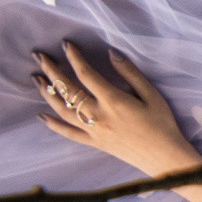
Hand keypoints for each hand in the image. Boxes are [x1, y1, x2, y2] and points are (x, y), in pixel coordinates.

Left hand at [34, 42, 201, 178]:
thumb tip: (111, 53)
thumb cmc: (162, 124)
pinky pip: (69, 134)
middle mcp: (98, 115)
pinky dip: (54, 125)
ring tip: (37, 79)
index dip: (74, 57)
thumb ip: (129, 73)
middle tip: (39, 57)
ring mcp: (93, 131)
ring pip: (63, 110)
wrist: (164, 157)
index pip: (86, 74)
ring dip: (48, 93)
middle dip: (52, 71)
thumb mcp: (151, 94)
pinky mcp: (94, 143)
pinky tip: (42, 116)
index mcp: (113, 100)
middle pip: (68, 90)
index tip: (66, 44)